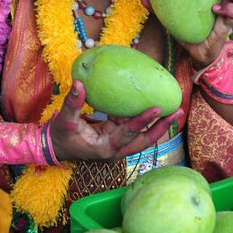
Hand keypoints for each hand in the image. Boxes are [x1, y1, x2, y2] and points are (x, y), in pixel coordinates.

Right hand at [49, 80, 181, 161]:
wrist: (55, 147)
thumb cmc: (60, 135)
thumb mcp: (64, 119)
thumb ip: (72, 102)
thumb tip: (79, 82)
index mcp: (104, 148)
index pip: (128, 134)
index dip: (142, 121)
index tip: (158, 108)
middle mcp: (115, 149)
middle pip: (144, 141)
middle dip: (161, 127)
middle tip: (177, 112)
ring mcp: (117, 144)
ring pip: (142, 137)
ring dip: (158, 125)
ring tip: (175, 110)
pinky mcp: (116, 137)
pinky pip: (133, 128)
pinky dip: (143, 119)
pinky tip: (154, 106)